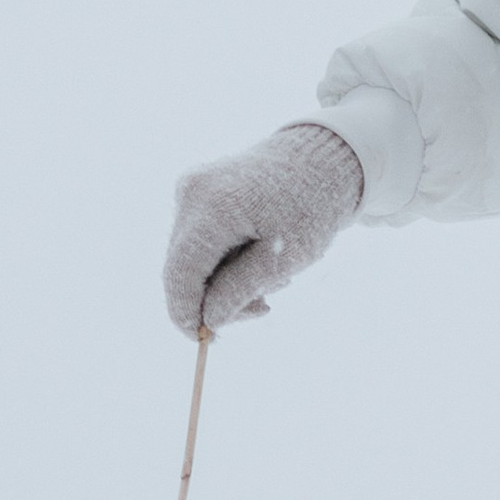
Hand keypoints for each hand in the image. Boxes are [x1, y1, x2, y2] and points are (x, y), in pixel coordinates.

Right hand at [161, 122, 363, 334]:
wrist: (319, 159)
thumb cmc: (310, 207)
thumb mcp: (283, 257)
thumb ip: (241, 289)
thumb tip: (207, 321)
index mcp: (212, 206)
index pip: (181, 273)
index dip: (186, 313)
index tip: (204, 341)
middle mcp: (191, 193)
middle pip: (182, 268)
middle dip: (214, 300)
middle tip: (262, 310)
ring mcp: (190, 189)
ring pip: (190, 257)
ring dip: (225, 281)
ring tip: (273, 280)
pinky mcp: (197, 192)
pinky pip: (199, 241)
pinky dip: (225, 260)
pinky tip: (258, 259)